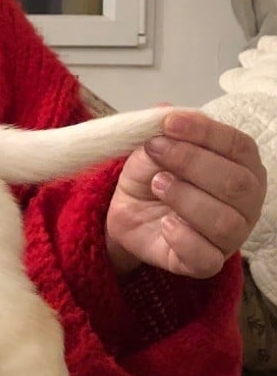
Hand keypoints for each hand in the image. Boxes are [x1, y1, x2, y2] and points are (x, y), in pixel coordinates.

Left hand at [105, 110, 266, 278]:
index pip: (238, 146)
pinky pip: (205, 257)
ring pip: (224, 221)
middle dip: (190, 163)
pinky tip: (165, 223)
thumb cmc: (151, 177)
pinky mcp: (207, 263)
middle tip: (156, 155)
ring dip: (184, 198)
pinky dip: (182, 237)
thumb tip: (168, 112)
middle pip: (236, 183)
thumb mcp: (151, 149)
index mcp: (242, 165)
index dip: (204, 132)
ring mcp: (231, 235)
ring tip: (157, 186)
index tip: (169, 124)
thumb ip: (164, 133)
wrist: (127, 213)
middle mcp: (246, 201)